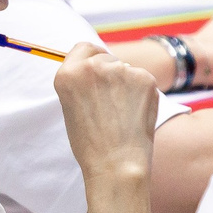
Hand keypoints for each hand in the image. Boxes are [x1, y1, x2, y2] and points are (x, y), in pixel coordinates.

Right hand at [54, 41, 157, 185]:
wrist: (116, 164)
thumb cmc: (91, 143)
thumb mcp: (72, 107)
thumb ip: (82, 83)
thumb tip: (99, 66)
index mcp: (68, 74)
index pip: (83, 48)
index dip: (91, 58)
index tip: (97, 70)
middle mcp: (92, 66)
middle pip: (106, 57)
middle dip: (110, 74)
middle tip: (111, 103)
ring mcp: (120, 70)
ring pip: (126, 69)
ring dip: (126, 84)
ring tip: (122, 114)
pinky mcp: (144, 78)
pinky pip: (143, 79)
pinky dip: (142, 93)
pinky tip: (135, 114)